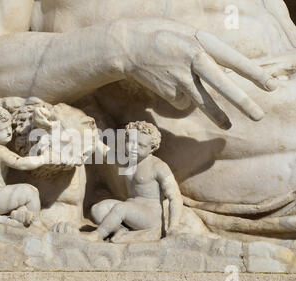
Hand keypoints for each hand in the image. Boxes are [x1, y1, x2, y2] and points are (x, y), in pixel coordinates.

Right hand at [122, 19, 277, 128]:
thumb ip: (205, 50)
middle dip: (241, 101)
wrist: (129, 46)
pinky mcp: (167, 91)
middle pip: (221, 85)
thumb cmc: (161, 36)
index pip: (233, 60)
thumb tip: (223, 70)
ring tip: (228, 126)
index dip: (253, 74)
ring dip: (216, 115)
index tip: (271, 86)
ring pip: (202, 101)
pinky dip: (180, 96)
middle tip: (258, 116)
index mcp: (201, 43)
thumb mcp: (188, 34)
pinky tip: (170, 85)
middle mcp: (193, 61)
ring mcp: (179, 78)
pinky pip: (181, 99)